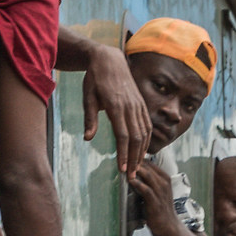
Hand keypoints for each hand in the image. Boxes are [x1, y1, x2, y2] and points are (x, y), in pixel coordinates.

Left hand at [82, 44, 152, 177]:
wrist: (109, 60)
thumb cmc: (95, 79)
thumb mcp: (87, 97)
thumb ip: (90, 118)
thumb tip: (88, 138)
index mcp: (116, 106)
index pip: (123, 135)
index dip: (124, 154)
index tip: (122, 169)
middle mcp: (130, 107)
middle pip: (136, 138)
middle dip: (134, 159)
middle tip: (130, 175)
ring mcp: (138, 105)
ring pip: (144, 133)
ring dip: (141, 152)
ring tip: (136, 167)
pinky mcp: (142, 104)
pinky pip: (147, 125)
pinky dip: (146, 140)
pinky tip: (142, 151)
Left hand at [128, 159, 174, 230]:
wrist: (168, 225)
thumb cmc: (159, 207)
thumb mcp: (156, 190)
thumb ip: (147, 180)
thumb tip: (131, 171)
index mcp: (164, 177)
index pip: (148, 162)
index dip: (136, 157)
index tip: (124, 154)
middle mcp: (163, 182)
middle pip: (147, 166)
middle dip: (134, 161)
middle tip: (121, 156)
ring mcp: (160, 191)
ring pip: (147, 175)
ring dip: (134, 169)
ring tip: (124, 165)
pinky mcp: (155, 201)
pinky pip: (145, 189)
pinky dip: (137, 184)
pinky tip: (130, 180)